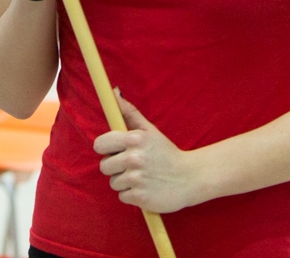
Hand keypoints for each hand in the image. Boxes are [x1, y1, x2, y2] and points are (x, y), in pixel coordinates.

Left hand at [93, 92, 205, 213]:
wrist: (190, 178)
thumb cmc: (166, 153)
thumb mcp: (150, 131)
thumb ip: (130, 113)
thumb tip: (114, 92)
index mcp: (134, 139)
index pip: (100, 144)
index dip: (106, 149)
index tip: (115, 151)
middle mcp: (134, 158)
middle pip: (104, 166)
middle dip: (116, 167)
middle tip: (134, 166)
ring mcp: (136, 179)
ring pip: (113, 183)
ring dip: (125, 182)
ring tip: (142, 178)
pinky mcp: (140, 197)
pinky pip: (123, 196)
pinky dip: (133, 195)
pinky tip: (146, 189)